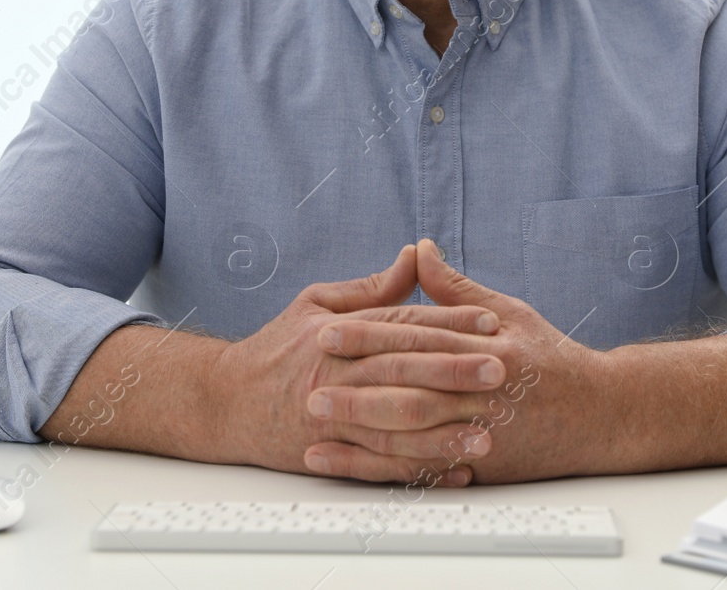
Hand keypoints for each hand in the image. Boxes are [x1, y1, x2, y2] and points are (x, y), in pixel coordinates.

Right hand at [210, 243, 508, 484]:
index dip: (449, 323)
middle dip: (456, 371)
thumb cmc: (276, 349)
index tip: (490, 323)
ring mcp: (331, 418)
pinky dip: (420, 470)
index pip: (403, 324)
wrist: (223, 402)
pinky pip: (380, 465)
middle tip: (502, 370)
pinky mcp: (328, 454)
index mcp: (338, 332)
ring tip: (488, 434)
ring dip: (444, 432)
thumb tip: (416, 255)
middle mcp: (337, 374)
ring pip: (396, 425)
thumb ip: (372, 287)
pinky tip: (455, 472)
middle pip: (404, 371)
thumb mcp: (317, 303)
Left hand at [302, 239, 615, 484]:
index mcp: (487, 344)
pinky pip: (423, 470)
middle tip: (306, 384)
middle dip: (355, 386)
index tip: (326, 332)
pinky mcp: (482, 464)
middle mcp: (484, 387)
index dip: (367, 335)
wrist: (603, 414)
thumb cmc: (551, 359)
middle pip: (410, 387)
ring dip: (360, 431)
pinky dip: (382, 470)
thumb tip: (420, 249)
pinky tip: (348, 466)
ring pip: (413, 432)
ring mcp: (484, 430)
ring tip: (314, 427)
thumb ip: (456, 288)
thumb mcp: (509, 312)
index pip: (416, 337)